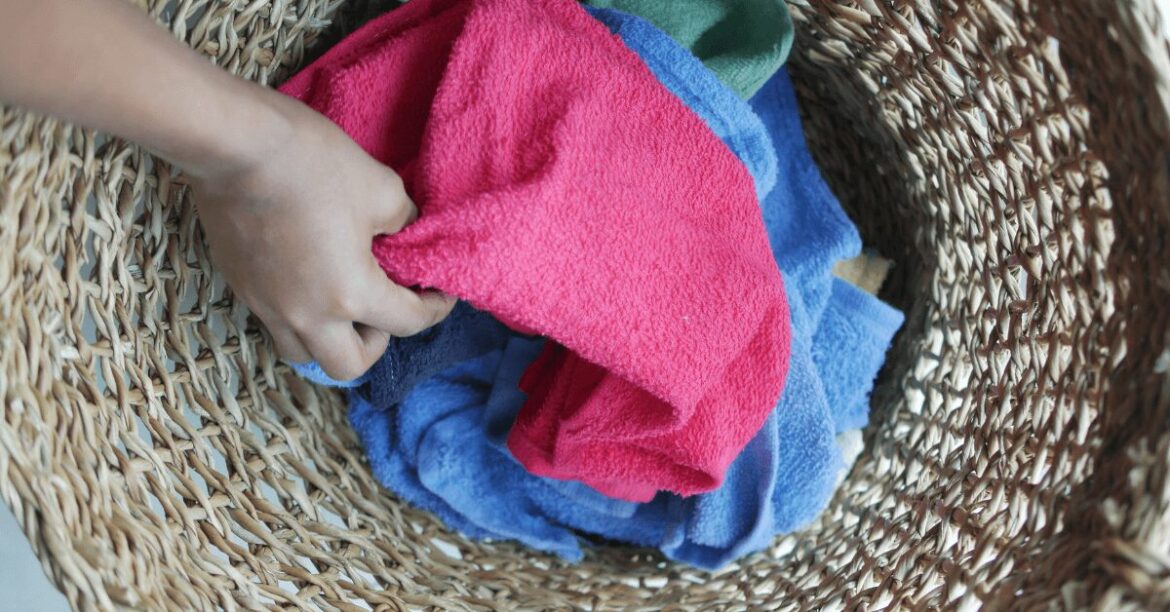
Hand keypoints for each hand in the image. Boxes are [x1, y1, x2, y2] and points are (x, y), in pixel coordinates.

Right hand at [191, 89, 455, 380]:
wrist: (235, 143)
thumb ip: (403, 222)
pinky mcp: (240, 285)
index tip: (440, 294)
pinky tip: (307, 280)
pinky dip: (298, 315)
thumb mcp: (382, 189)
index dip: (435, 309)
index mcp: (350, 295)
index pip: (407, 323)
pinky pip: (274, 321)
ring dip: (330, 339)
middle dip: (376, 343)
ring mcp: (266, 304)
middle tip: (384, 307)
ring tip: (341, 303)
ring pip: (302, 352)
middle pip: (348, 365)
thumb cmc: (314, 164)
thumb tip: (402, 234)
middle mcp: (305, 315)